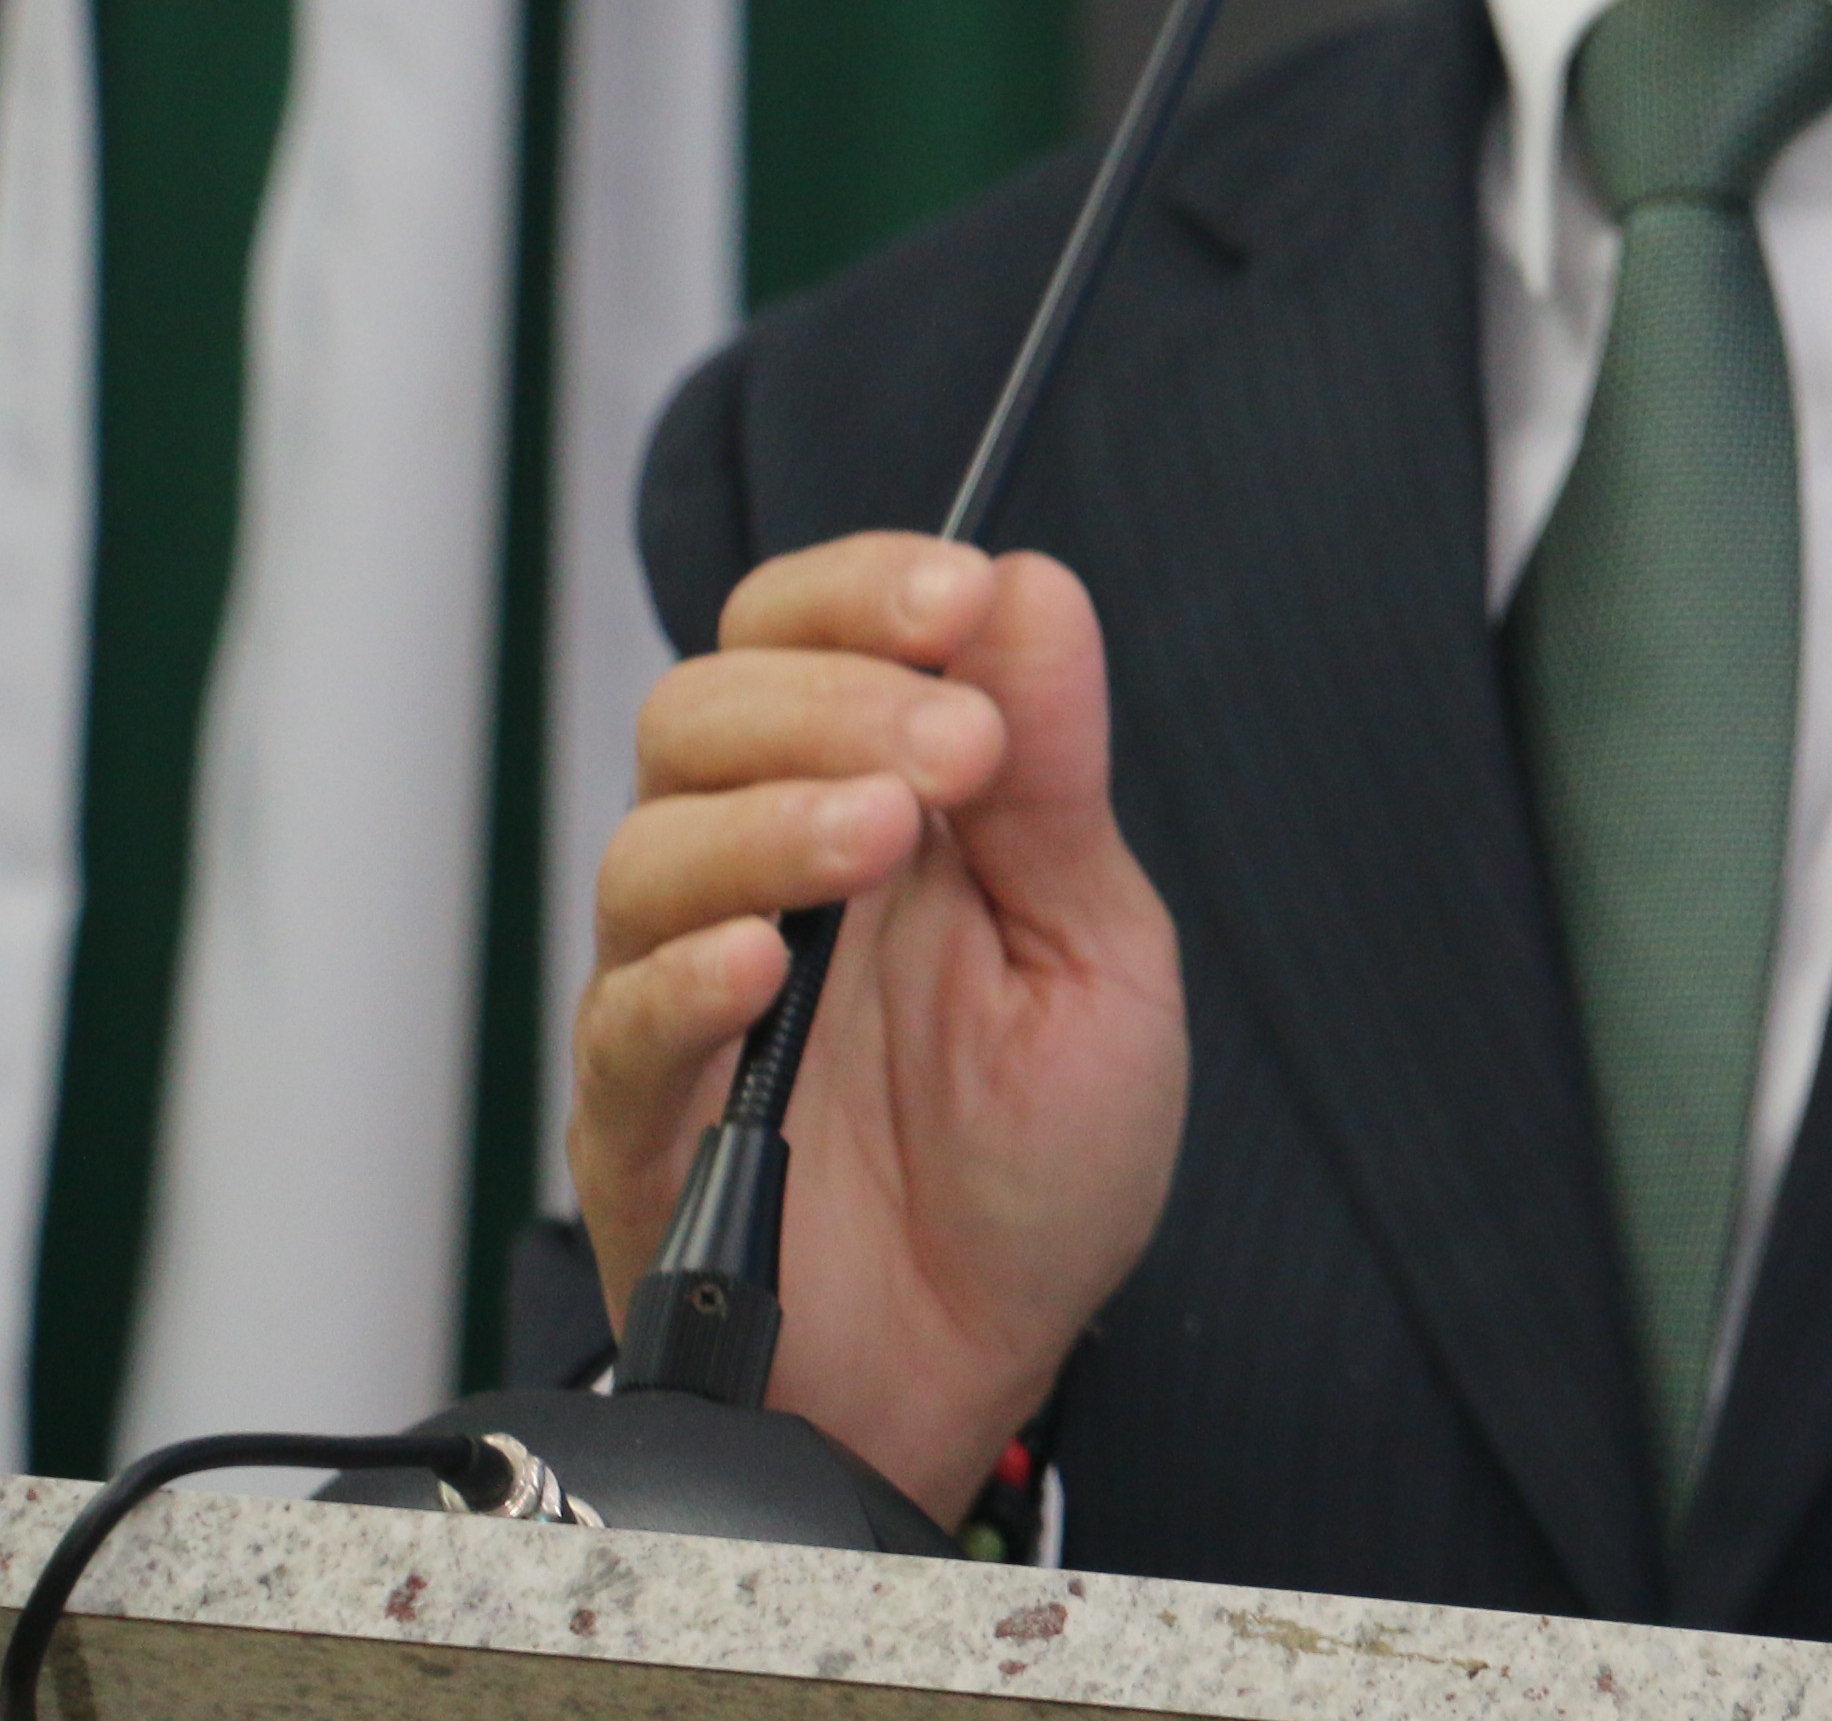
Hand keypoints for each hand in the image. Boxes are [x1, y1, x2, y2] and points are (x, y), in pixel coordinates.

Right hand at [572, 535, 1187, 1523]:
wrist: (989, 1361)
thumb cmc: (1038, 1161)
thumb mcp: (1092, 947)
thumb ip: (1055, 779)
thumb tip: (1033, 590)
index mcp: (879, 810)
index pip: (809, 635)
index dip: (864, 591)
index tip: (959, 594)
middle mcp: (762, 877)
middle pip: (705, 711)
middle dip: (832, 697)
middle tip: (952, 750)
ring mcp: (690, 996)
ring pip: (648, 846)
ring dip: (767, 816)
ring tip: (880, 837)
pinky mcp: (643, 1124)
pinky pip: (621, 1025)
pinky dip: (684, 977)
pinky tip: (763, 963)